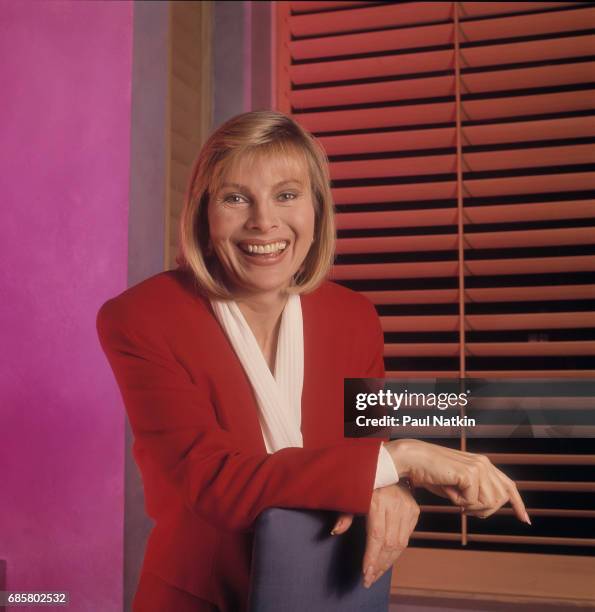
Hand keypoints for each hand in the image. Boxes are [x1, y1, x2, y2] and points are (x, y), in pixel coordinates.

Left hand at [330, 484, 419, 588]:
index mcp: (378, 501)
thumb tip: (335, 531)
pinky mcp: (415, 511)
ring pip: (400, 543)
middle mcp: (395, 505)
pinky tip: (387, 559)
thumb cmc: (365, 484)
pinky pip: (407, 537)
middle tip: (369, 579)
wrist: (388, 468)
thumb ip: (345, 514)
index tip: (365, 573)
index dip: (371, 557)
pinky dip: (397, 551)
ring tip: (376, 574)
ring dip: (388, 562)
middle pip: (389, 543)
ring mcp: (407, 508)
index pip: (376, 536)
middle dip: (379, 565)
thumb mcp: (352, 496)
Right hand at [385, 439, 530, 522]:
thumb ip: (475, 491)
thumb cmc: (431, 473)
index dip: (517, 504)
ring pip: (489, 503)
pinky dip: (458, 502)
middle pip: (499, 500)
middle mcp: (485, 464)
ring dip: (470, 507)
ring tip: (454, 497)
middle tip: (462, 506)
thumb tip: (488, 507)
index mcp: (483, 464)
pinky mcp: (470, 474)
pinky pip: (471, 502)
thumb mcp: (458, 485)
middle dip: (483, 510)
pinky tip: (448, 490)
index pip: (508, 486)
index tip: (525, 520)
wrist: (414, 459)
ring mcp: (479, 467)